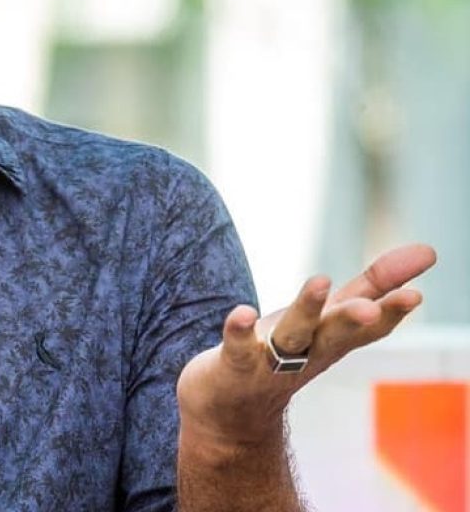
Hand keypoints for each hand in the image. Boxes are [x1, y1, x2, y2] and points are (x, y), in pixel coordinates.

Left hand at [177, 243, 436, 448]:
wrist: (233, 412)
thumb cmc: (289, 354)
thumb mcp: (333, 318)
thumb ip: (375, 285)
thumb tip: (430, 250)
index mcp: (336, 339)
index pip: (370, 328)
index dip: (391, 312)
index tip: (416, 295)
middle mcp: (310, 352)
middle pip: (336, 334)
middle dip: (353, 320)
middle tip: (370, 307)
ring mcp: (272, 361)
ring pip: (293, 336)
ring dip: (306, 311)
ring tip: (319, 282)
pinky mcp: (235, 364)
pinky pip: (238, 347)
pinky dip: (240, 330)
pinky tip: (243, 312)